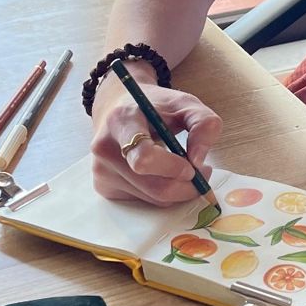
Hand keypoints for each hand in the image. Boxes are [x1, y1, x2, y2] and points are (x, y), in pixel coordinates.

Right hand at [90, 75, 221, 205]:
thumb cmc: (154, 106)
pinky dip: (162, 193)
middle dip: (186, 185)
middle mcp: (104, 148)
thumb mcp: (185, 103)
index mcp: (122, 121)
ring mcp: (101, 171)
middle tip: (202, 172)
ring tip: (184, 168)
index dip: (173, 167)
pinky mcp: (103, 187)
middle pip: (153, 186)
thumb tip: (198, 161)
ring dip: (178, 190)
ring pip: (152, 198)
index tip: (193, 164)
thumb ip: (204, 124)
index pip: (144, 157)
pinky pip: (143, 201)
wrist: (119, 109)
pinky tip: (162, 173)